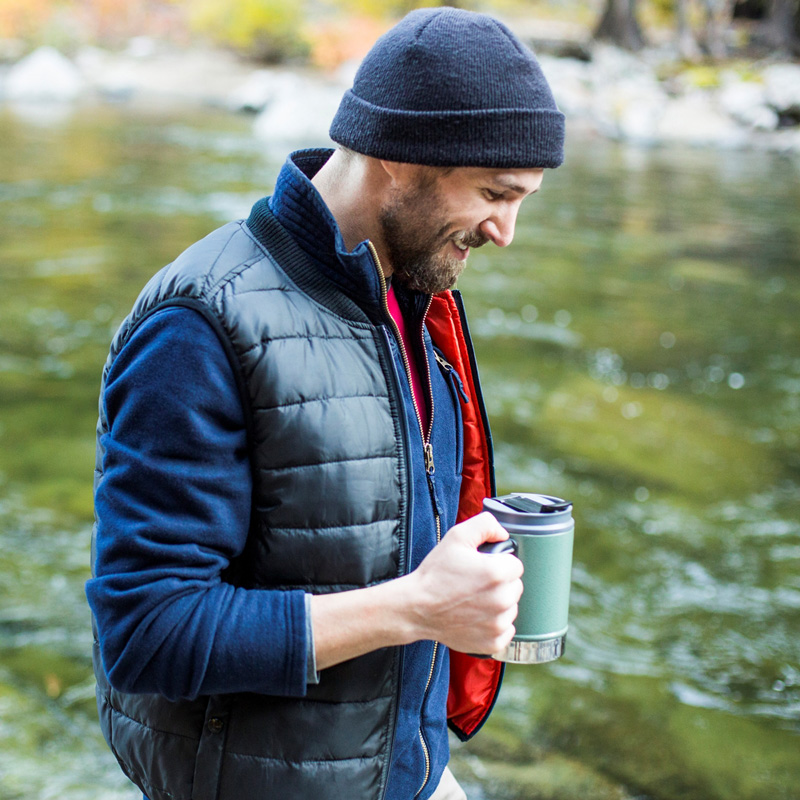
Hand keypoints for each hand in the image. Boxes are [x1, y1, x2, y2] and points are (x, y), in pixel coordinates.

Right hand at [404, 511, 523, 654]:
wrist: (417, 607)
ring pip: (511, 608)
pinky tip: (477, 617)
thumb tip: (503, 534)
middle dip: (501, 583)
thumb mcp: (457, 536)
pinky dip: (495, 625)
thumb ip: (485, 524)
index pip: (516, 565)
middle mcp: (502, 600)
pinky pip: (507, 630)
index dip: (499, 563)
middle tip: (477, 583)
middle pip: (516, 587)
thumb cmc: (435, 574)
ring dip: (499, 604)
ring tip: (474, 600)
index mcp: (497, 573)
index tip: (483, 567)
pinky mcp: (492, 641)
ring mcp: (498, 624)